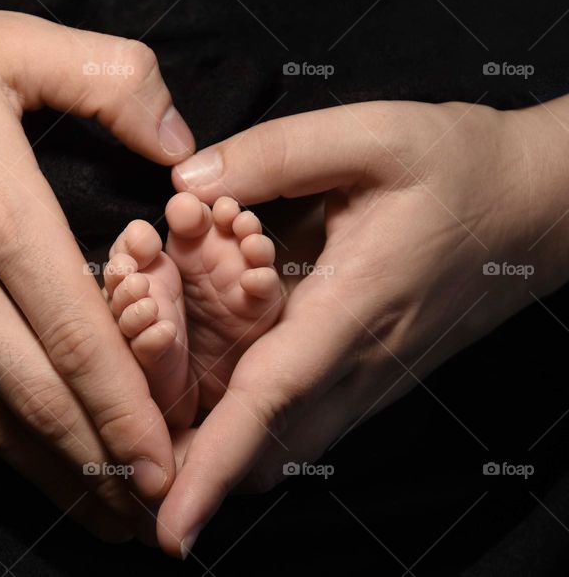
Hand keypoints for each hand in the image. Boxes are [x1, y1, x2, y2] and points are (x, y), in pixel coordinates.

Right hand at [0, 0, 195, 538]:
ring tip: (80, 508)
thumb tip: (178, 140)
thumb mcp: (7, 42)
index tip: (163, 466)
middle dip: (96, 469)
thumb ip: (112, 81)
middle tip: (138, 515)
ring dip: (34, 470)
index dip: (128, 415)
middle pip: (35, 400)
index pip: (80, 342)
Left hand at [156, 98, 568, 554]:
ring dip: (218, 445)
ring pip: (280, 448)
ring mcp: (368, 380)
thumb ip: (275, 154)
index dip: (214, 465)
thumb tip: (185, 186)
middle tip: (133, 439)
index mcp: (352, 305)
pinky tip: (212, 380)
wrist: (539, 207)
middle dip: (193, 462)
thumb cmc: (459, 166)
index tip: (171, 526)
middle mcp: (358, 363)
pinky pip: (299, 425)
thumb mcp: (372, 136)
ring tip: (159, 410)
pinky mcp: (369, 379)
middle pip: (265, 450)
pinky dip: (248, 424)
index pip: (271, 397)